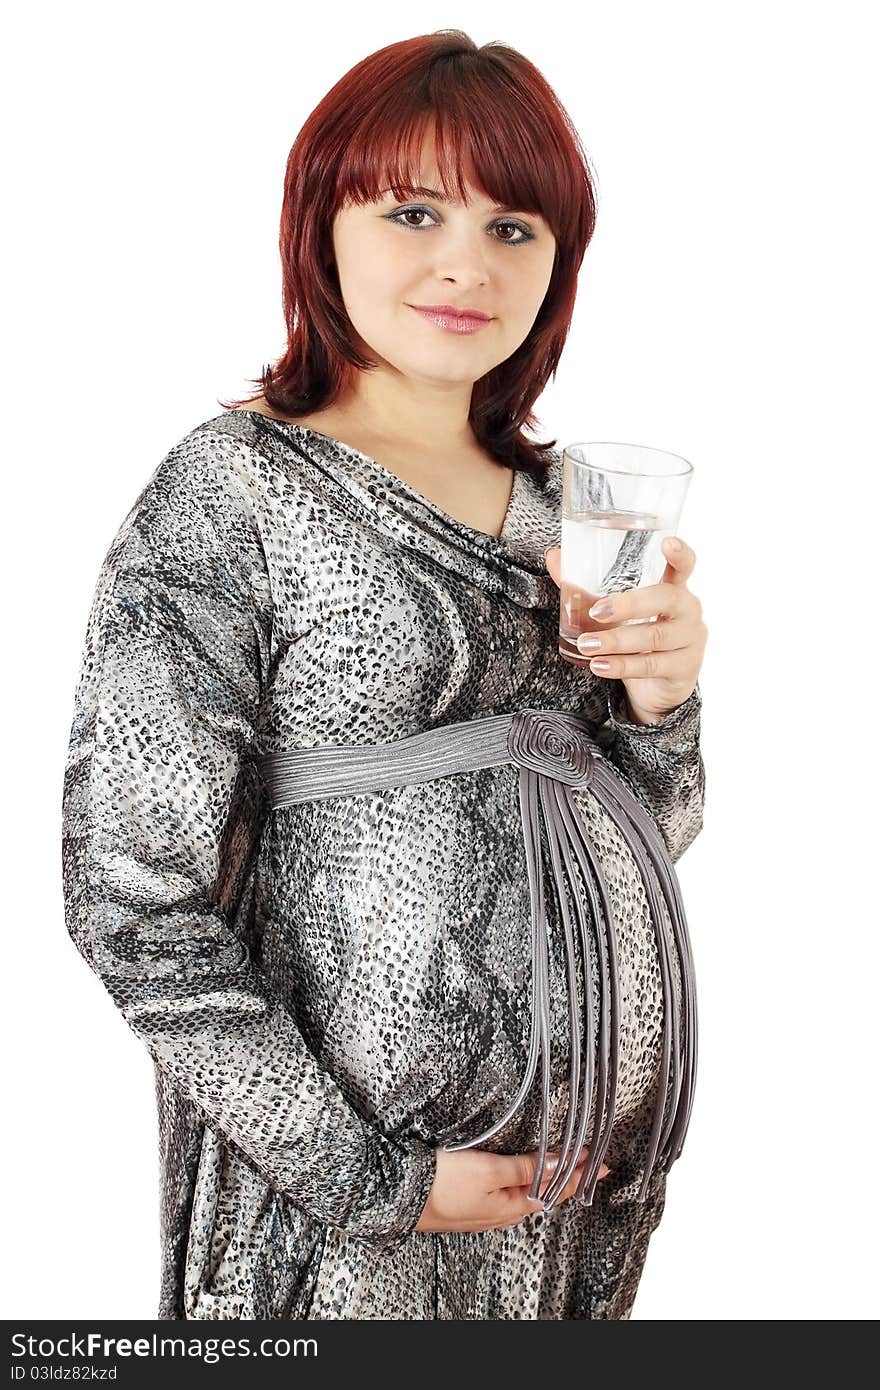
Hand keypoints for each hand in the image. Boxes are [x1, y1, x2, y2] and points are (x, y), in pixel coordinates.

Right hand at [414, 1145, 610, 1232]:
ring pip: (526, 1193)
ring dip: (546, 1179)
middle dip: (568, 1177)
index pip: (556, 1188)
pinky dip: (524, 1181)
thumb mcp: (489, 1171)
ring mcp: (485, 1210)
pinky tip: (522, 1177)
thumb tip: (559, 1162)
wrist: (397, 1198)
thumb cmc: (439, 1185)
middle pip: (544, 1193)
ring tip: (564, 1167)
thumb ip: (525, 1168)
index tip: (602, 1161)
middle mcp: (501, 1212)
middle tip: (589, 1163)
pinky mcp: (469, 1202)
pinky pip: (507, 1193)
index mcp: (511, 1206)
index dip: (579, 1173)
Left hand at [544, 536, 706, 722]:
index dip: (680, 554)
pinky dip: (622, 666)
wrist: (657, 689)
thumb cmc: (637, 640)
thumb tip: (554, 556)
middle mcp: (688, 610)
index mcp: (674, 588)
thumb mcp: (616, 614)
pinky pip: (652, 665)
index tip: (668, 543)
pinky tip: (600, 665)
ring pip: (655, 636)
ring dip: (617, 640)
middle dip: (629, 605)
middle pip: (666, 599)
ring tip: (587, 645)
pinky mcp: (685, 668)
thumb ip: (586, 586)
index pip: (684, 566)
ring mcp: (690, 640)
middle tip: (596, 612)